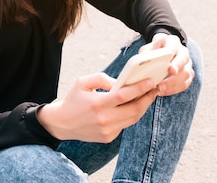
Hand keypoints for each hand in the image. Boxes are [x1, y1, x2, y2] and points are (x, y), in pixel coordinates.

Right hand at [36, 73, 156, 142]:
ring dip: (142, 107)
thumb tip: (120, 83)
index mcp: (97, 104)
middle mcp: (103, 119)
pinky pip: (125, 125)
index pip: (124, 96)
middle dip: (147, 99)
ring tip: (147, 97)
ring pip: (133, 119)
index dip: (140, 88)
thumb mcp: (83, 83)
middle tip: (154, 89)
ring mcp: (107, 130)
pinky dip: (131, 115)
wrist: (62, 123)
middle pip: (134, 109)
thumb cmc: (73, 100)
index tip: (151, 82)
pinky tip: (133, 106)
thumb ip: (102, 78)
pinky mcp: (108, 137)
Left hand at [144, 33, 194, 96]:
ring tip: (159, 90)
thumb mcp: (146, 49)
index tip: (169, 68)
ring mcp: (187, 63)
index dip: (172, 56)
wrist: (161, 51)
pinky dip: (173, 89)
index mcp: (172, 41)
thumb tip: (141, 65)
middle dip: (174, 74)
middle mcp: (183, 51)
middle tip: (162, 84)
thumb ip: (145, 55)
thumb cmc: (153, 51)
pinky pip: (185, 83)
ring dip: (173, 84)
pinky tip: (163, 92)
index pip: (174, 45)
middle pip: (183, 61)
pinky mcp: (188, 74)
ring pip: (186, 74)